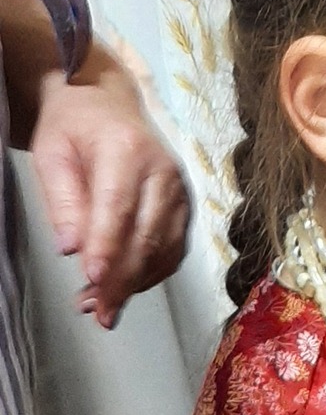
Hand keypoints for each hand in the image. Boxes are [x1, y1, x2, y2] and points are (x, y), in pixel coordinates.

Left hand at [32, 61, 189, 325]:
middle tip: (97, 312)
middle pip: (146, 236)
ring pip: (163, 249)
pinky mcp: (185, 207)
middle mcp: (163, 173)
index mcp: (127, 151)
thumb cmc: (73, 127)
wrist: (108, 102)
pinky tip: (126, 288)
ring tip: (103, 308)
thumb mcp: (51, 153)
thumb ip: (62, 200)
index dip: (107, 248)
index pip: (118, 207)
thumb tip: (71, 249)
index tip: (92, 281)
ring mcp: (179, 191)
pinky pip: (173, 250)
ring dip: (135, 284)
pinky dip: (151, 275)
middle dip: (122, 279)